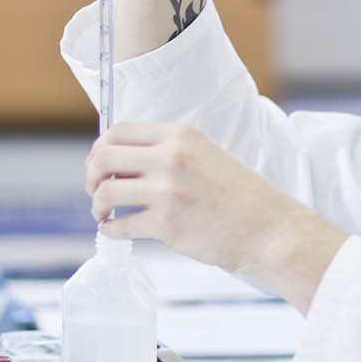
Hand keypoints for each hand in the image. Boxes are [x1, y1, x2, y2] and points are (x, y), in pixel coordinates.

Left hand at [85, 122, 346, 311]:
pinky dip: (111, 230)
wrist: (269, 229)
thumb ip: (165, 153)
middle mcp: (170, 157)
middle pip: (103, 156)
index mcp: (179, 135)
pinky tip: (115, 231)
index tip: (100, 165)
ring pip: (106, 191)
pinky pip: (120, 225)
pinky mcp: (166, 224)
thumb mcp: (204, 156)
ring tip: (104, 213)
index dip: (100, 148)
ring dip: (97, 204)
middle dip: (91, 175)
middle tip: (96, 189)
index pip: (117, 131)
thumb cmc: (238, 196)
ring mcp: (167, 190)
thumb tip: (118, 164)